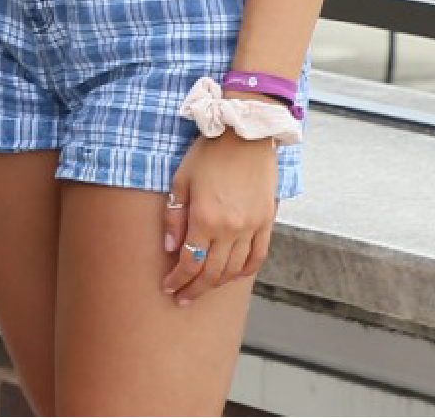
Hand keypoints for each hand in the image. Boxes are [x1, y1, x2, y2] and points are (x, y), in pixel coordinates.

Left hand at [162, 131, 279, 302]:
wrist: (245, 136)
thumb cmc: (207, 155)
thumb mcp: (181, 181)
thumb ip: (175, 217)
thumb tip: (170, 248)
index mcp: (205, 219)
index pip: (190, 262)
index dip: (178, 280)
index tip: (168, 288)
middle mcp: (230, 229)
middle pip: (212, 272)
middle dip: (195, 288)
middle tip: (182, 298)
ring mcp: (252, 228)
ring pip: (234, 269)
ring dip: (217, 283)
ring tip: (203, 289)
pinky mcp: (267, 222)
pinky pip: (258, 256)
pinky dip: (245, 271)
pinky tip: (233, 276)